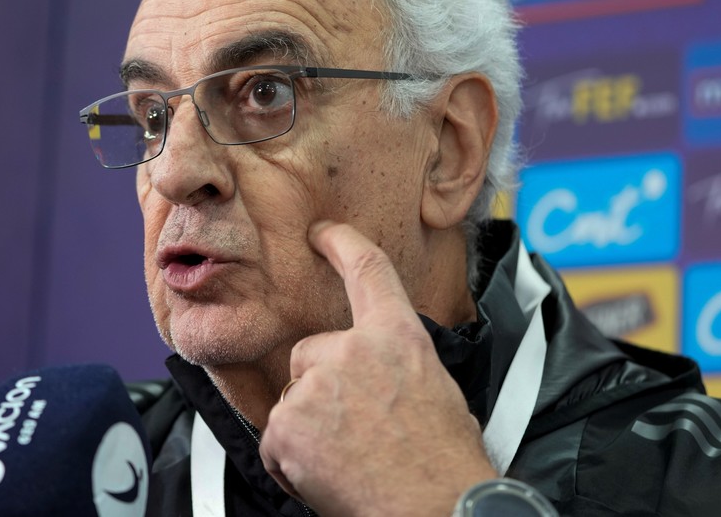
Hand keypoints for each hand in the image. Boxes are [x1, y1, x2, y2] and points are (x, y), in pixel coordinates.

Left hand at [259, 221, 496, 515]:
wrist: (435, 508)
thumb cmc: (444, 464)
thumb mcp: (437, 392)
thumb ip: (396, 367)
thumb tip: (378, 377)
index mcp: (398, 338)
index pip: (368, 272)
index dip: (342, 244)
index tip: (322, 232)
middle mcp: (352, 350)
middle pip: (311, 352)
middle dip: (322, 388)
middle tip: (357, 432)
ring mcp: (315, 386)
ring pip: (294, 400)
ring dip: (311, 430)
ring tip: (351, 461)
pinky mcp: (286, 423)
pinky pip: (276, 440)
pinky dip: (293, 463)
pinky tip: (329, 477)